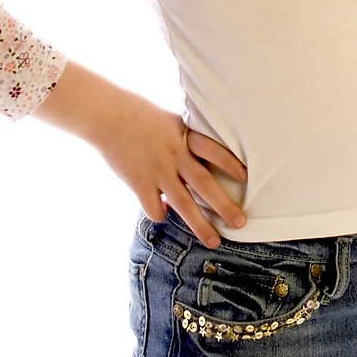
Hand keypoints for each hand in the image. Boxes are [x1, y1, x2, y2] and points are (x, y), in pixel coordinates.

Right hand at [94, 92, 247, 246]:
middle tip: (241, 223)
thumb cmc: (141, 116)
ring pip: (184, 204)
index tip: (248, 178)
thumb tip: (205, 158)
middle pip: (205, 184)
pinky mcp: (139, 183)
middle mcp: (175, 155)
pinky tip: (164, 215)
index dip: (231, 164)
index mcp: (185, 137)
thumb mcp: (172, 122)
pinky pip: (155, 208)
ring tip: (214, 241)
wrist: (108, 116)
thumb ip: (187, 140)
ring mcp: (157, 171)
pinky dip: (161, 215)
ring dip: (200, 225)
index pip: (214, 152)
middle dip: (225, 206)